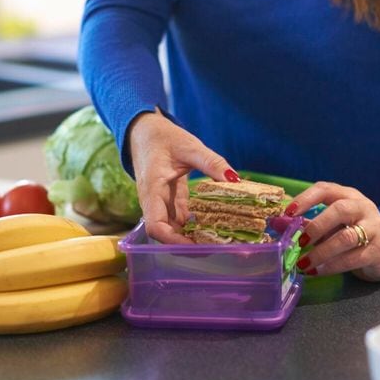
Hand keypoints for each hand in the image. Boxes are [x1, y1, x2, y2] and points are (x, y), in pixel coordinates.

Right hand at [127, 109, 238, 243]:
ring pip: (174, 229)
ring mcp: (161, 204)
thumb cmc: (162, 137)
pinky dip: (195, 227)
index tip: (195, 247)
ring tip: (220, 242)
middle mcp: (154, 202)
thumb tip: (235, 180)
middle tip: (216, 248)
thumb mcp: (190, 147)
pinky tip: (214, 229)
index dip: (173, 241)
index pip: (155, 226)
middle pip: (166, 233)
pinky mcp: (170, 202)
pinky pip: (181, 220)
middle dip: (187, 245)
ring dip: (193, 238)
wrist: (144, 131)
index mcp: (152, 190)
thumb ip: (212, 163)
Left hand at [287, 182, 379, 280]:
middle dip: (316, 226)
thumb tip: (276, 222)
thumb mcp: (330, 224)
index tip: (288, 213)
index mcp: (347, 195)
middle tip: (300, 242)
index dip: (306, 198)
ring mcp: (374, 228)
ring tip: (304, 263)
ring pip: (347, 237)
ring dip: (322, 251)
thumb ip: (305, 222)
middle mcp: (363, 207)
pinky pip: (354, 258)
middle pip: (340, 210)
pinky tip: (318, 271)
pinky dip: (333, 266)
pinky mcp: (378, 250)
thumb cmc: (351, 232)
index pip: (326, 189)